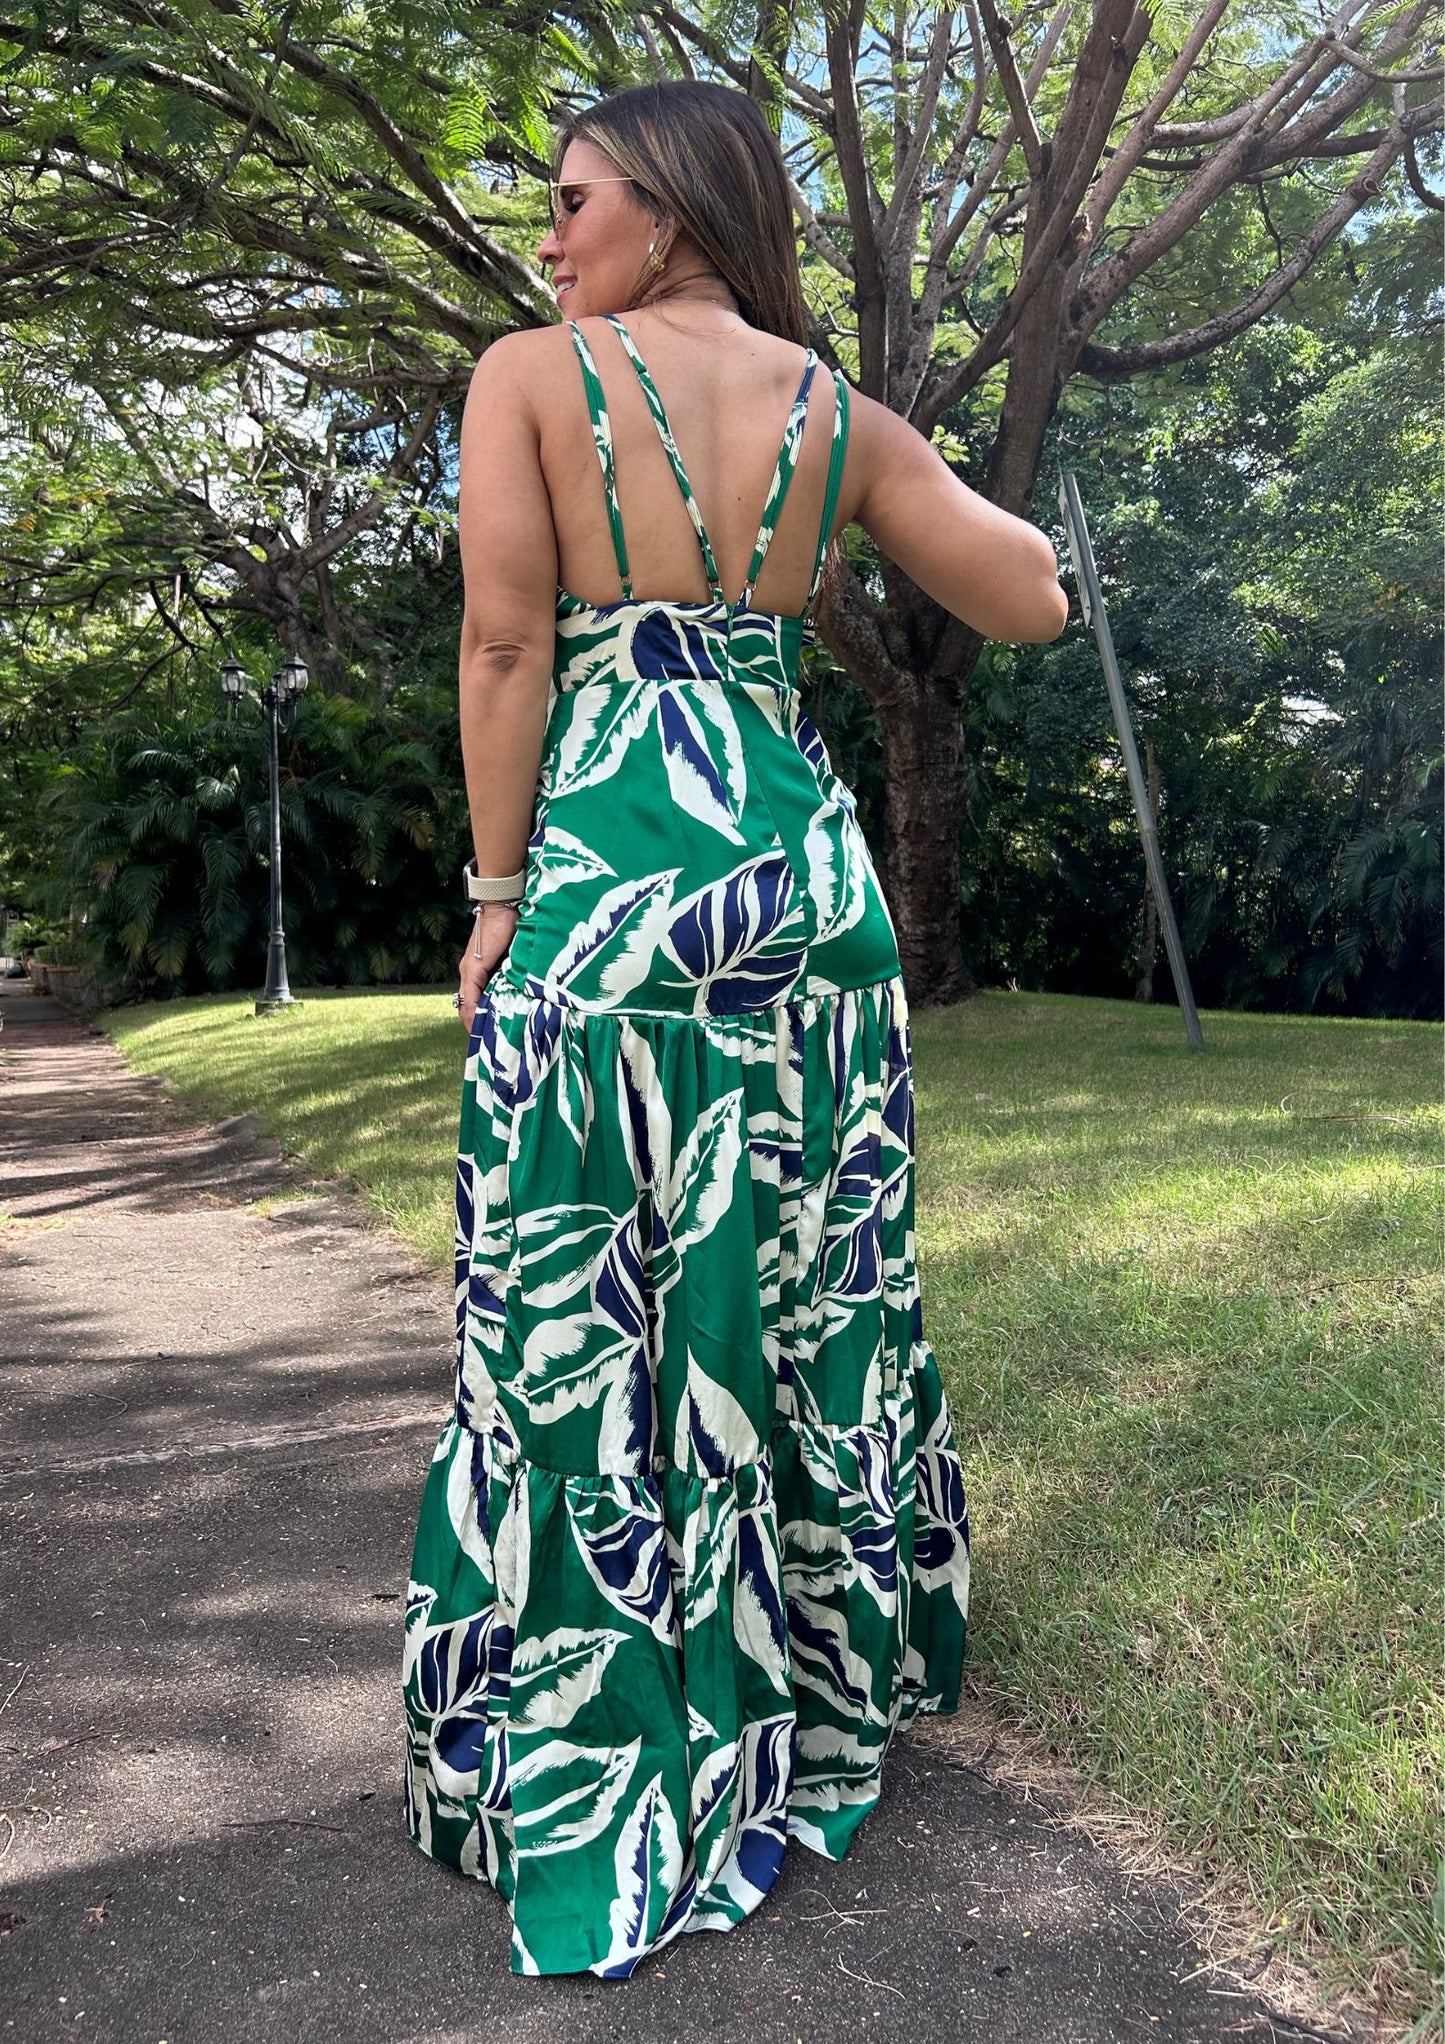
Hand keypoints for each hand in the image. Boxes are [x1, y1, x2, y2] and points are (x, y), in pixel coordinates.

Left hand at [457, 903, 517, 1034]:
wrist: (500, 906)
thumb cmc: (509, 926)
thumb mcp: (511, 957)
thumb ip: (512, 972)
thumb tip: (523, 990)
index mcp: (476, 970)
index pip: (472, 1001)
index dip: (478, 1019)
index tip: (489, 1036)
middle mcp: (468, 972)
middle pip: (466, 1007)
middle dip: (475, 1026)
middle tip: (487, 1045)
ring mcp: (469, 970)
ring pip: (466, 1004)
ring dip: (474, 1023)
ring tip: (485, 1040)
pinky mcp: (474, 967)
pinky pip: (471, 996)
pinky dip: (475, 1011)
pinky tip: (481, 1024)